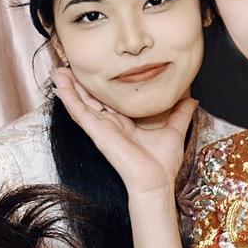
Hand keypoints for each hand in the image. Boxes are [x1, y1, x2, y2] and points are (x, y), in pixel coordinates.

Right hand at [52, 70, 195, 196]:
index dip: (97, 86)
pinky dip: (68, 98)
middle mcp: (109, 124)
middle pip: (89, 99)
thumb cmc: (162, 163)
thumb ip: (180, 112)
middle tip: (66, 65)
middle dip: (77, 82)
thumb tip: (191, 97)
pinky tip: (59, 85)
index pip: (106, 100)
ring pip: (80, 103)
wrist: (156, 181)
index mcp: (123, 122)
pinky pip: (79, 112)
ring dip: (68, 86)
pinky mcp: (97, 132)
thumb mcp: (174, 129)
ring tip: (57, 70)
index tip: (92, 70)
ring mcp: (101, 128)